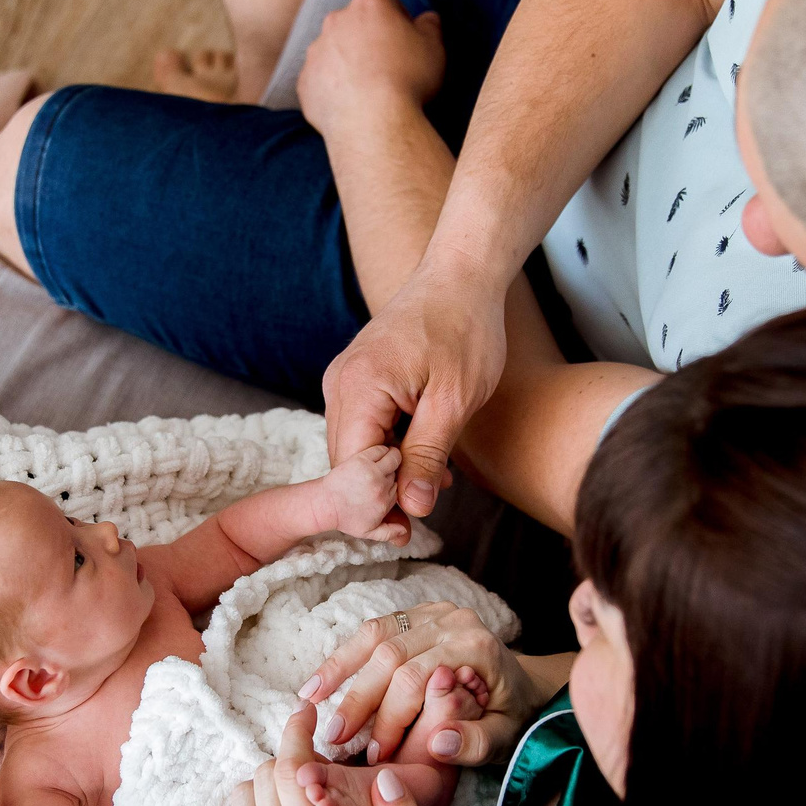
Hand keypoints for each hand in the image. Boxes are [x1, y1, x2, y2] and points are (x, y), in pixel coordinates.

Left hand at [296, 0, 445, 140]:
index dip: (398, 16)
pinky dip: (333, 88)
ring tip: (369, 89)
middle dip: (369, 37)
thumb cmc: (407, 80)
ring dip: (348, 62)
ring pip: (333, 50)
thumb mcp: (434, 48)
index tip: (407, 38)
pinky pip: (320, 80)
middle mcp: (336, 21)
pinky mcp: (305, 81)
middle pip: (354, 22)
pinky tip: (352, 105)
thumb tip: (428, 18)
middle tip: (388, 64)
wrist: (372, 122)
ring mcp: (315, 51)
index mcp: (368, 5)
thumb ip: (430, 26)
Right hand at [301, 603, 550, 766]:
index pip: (418, 678)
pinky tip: (320, 681)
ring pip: (375, 635)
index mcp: (476, 646)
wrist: (521, 685)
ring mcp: (433, 612)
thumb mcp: (505, 737)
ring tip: (310, 701)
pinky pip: (374, 629)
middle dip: (358, 698)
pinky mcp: (417, 614)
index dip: (391, 718)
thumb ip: (476, 743)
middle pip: (391, 654)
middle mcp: (453, 620)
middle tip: (334, 737)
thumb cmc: (511, 714)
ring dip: (339, 669)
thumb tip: (438, 744)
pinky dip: (344, 656)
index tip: (376, 755)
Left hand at [318, 443, 407, 544]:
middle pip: (398, 473)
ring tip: (387, 460)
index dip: (396, 483)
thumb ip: (389, 533)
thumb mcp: (368, 532)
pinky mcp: (361, 460)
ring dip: (392, 458)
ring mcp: (372, 473)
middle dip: (394, 471)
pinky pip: (381, 450)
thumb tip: (404, 532)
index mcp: (385, 503)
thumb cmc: (345, 517)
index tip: (388, 482)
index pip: (401, 487)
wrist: (325, 504)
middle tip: (385, 472)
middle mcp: (381, 488)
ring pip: (394, 459)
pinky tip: (379, 453)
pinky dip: (382, 450)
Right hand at [322, 252, 506, 517]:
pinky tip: (426, 459)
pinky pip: (364, 428)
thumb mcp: (455, 400)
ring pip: (354, 449)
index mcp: (359, 387)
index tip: (406, 529)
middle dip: (380, 495)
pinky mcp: (357, 380)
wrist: (462, 276)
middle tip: (419, 521)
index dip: (375, 504)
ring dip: (388, 474)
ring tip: (433, 486)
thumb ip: (427, 455)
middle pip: (345, 463)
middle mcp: (339, 384)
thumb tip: (410, 509)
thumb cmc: (466, 328)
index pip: (350, 469)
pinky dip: (390, 449)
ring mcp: (344, 380)